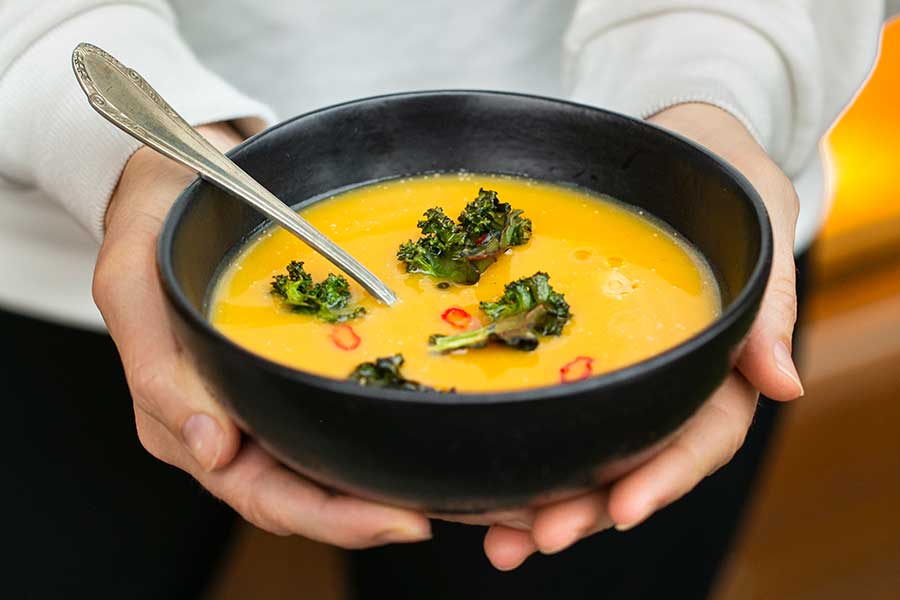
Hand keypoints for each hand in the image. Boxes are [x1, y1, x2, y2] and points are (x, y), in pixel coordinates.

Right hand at [93, 123, 430, 546]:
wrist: (183, 178)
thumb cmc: (152, 227)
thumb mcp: (131, 284)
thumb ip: (160, 368)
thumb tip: (211, 448)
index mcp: (185, 422)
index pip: (261, 494)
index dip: (331, 518)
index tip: (398, 520)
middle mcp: (233, 424)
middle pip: (308, 493)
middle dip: (374, 512)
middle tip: (445, 511)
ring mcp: (268, 398)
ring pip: (329, 462)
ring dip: (386, 480)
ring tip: (457, 491)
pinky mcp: (296, 369)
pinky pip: (342, 411)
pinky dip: (383, 430)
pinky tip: (430, 427)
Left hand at [481, 103, 803, 569]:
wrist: (662, 145)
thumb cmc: (719, 177)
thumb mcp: (757, 219)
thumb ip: (769, 300)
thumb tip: (787, 385)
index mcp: (718, 365)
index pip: (700, 437)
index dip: (665, 476)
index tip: (624, 508)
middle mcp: (663, 382)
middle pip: (633, 462)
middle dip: (589, 507)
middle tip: (537, 536)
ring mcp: (613, 372)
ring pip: (585, 451)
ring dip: (545, 501)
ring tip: (499, 538)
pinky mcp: (567, 354)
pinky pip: (544, 408)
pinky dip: (515, 448)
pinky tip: (476, 483)